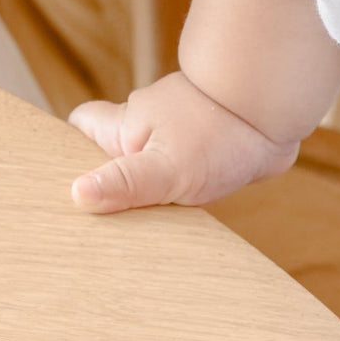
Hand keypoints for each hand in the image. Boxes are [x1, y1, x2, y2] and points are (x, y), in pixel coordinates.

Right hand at [67, 71, 297, 213]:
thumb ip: (124, 183)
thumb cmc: (220, 132)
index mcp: (123, 127)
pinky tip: (181, 217)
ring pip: (145, 163)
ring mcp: (175, 137)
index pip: (80, 127)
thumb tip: (76, 195)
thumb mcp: (166, 167)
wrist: (276, 111)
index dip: (68, 148)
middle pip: (109, 151)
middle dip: (107, 181)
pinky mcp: (204, 150)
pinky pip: (178, 174)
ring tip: (141, 230)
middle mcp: (144, 128)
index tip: (63, 182)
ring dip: (145, 191)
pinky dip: (176, 193)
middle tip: (101, 221)